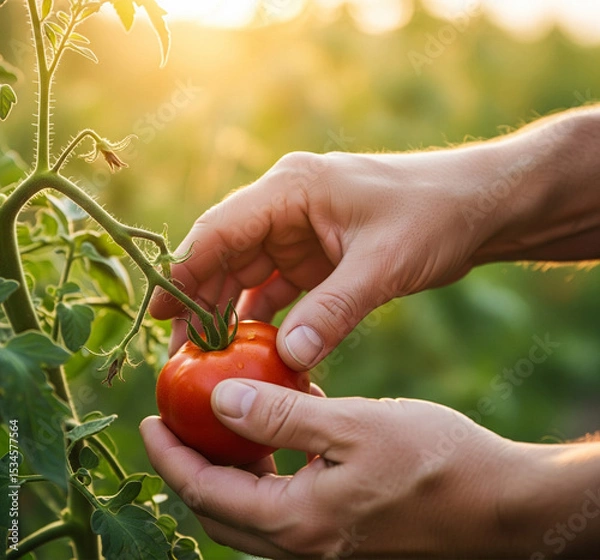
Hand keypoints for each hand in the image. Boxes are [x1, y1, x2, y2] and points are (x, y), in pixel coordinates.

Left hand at [141, 380, 524, 557]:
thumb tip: (220, 402)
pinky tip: (281, 432)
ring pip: (251, 511)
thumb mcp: (352, 426)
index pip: (206, 493)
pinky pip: (286, 504)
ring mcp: (326, 544)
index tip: (151, 420)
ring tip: (223, 422)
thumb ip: (282, 417)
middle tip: (176, 424)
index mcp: (298, 522)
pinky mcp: (345, 533)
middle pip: (220, 510)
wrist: (500, 504)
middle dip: (189, 467)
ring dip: (228, 469)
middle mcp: (305, 544)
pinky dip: (268, 470)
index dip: (171, 456)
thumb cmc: (433, 460)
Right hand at [150, 150, 496, 365]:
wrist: (476, 207)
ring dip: (229, 312)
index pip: (220, 230)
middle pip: (226, 255)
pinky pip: (278, 287)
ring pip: (248, 274)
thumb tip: (289, 359)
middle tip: (180, 352)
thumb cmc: (433, 216)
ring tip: (207, 357)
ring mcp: (301, 230)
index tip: (158, 313)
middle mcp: (286, 205)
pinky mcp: (318, 254)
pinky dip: (265, 316)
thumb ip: (334, 310)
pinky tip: (253, 347)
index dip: (184, 272)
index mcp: (291, 188)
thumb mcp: (383, 264)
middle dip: (200, 301)